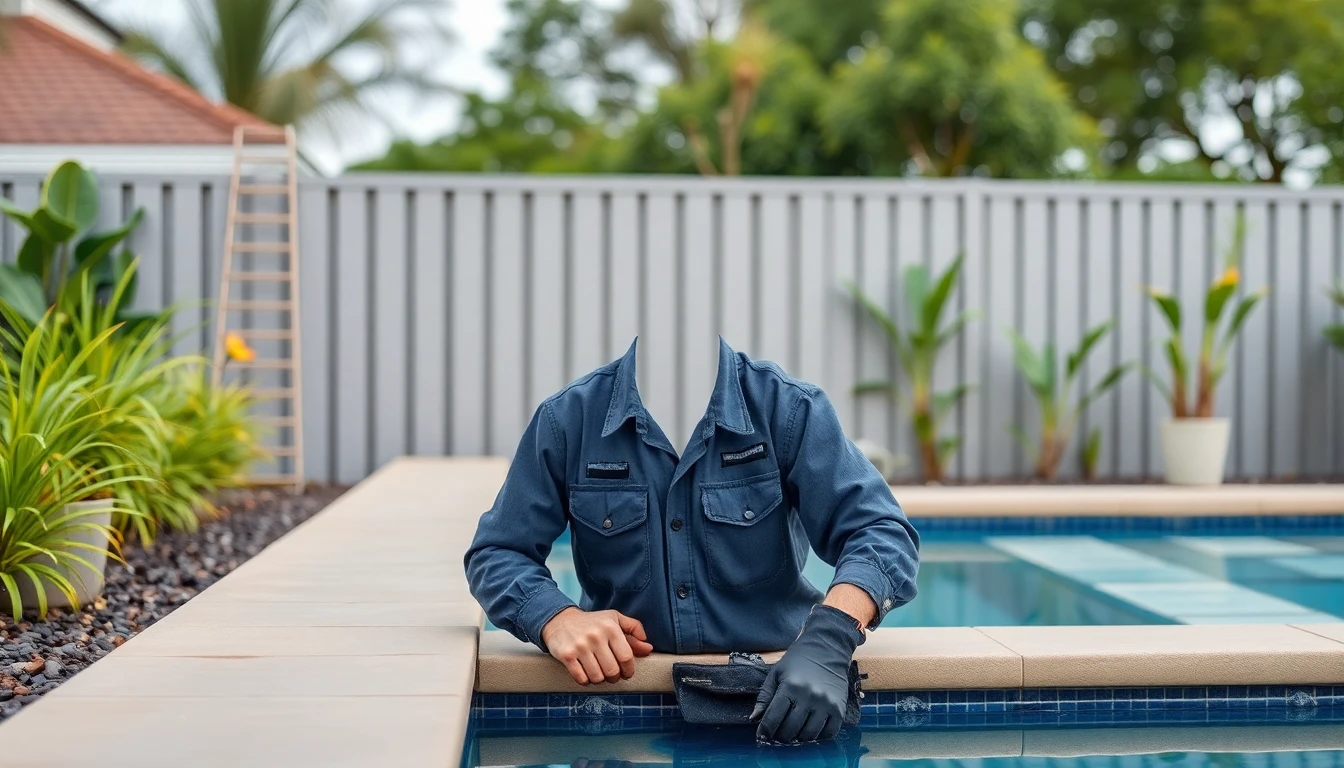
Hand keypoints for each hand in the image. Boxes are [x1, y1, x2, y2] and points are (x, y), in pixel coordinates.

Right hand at [541, 607, 654, 684]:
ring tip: (599, 673)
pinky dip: (585, 681)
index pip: (626, 657)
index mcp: (610, 627)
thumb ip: (634, 630)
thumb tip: (648, 648)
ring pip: (597, 677)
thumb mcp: (614, 619)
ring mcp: (580, 646)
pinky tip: (586, 674)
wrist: (560, 620)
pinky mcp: (567, 655)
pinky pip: (581, 679)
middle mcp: (596, 636)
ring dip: (600, 680)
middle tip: (612, 675)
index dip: (629, 670)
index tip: (627, 673)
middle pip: (612, 671)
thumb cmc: (592, 622)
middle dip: (614, 678)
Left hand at [750, 605, 863, 742]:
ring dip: (798, 738)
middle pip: (790, 730)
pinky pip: (828, 734)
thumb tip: (754, 719)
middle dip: (780, 736)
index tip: (762, 735)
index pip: (773, 718)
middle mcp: (809, 697)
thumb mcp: (776, 673)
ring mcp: (826, 704)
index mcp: (790, 686)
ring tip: (793, 731)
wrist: (828, 649)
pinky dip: (817, 737)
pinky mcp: (839, 709)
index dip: (765, 731)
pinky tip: (810, 728)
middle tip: (778, 733)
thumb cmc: (798, 661)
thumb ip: (765, 697)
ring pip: (808, 735)